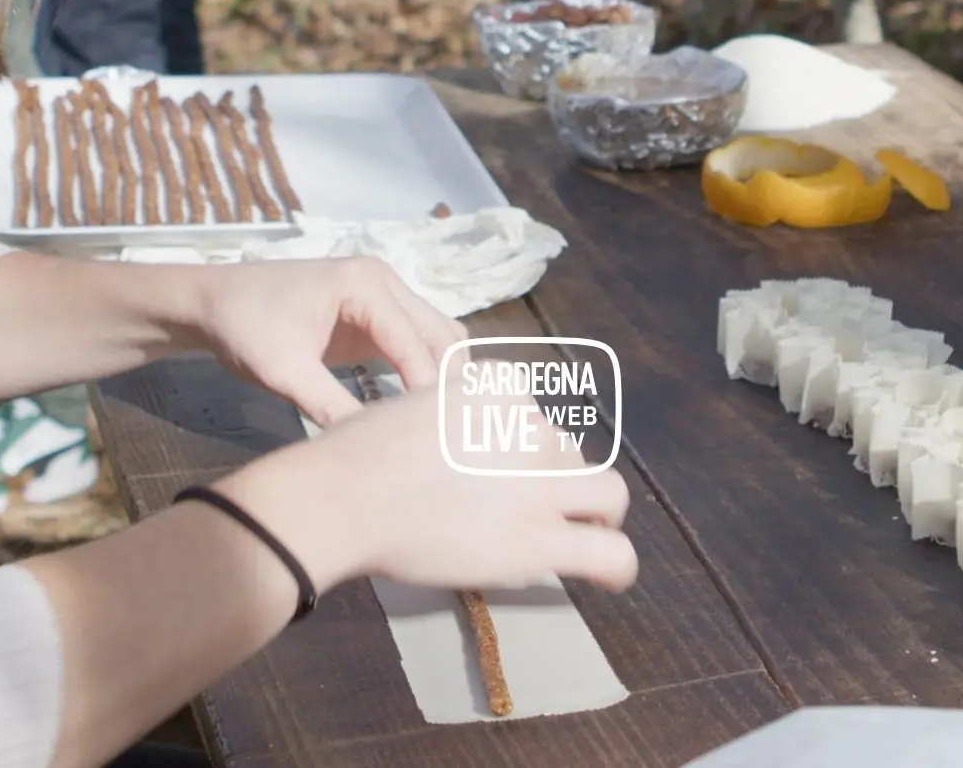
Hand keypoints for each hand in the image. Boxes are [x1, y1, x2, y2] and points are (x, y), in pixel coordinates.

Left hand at [194, 256, 465, 428]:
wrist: (213, 302)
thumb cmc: (245, 328)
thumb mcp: (283, 372)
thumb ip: (329, 406)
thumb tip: (368, 449)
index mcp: (364, 284)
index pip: (414, 341)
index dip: (427, 389)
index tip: (434, 436)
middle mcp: (384, 281)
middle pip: (440, 334)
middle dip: (445, 382)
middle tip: (445, 435)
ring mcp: (383, 294)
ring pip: (437, 336)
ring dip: (441, 375)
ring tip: (435, 424)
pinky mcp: (375, 314)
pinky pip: (417, 340)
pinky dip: (425, 369)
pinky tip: (419, 407)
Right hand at [220, 376, 638, 595]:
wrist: (346, 494)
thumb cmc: (363, 453)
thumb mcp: (423, 400)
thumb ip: (464, 411)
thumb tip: (483, 445)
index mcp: (505, 387)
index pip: (538, 413)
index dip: (524, 444)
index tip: (497, 467)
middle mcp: (532, 426)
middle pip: (574, 451)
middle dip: (562, 477)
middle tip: (531, 508)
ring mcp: (540, 480)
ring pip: (608, 494)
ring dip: (592, 514)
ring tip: (571, 537)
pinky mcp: (538, 537)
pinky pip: (611, 550)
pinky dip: (617, 565)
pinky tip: (610, 575)